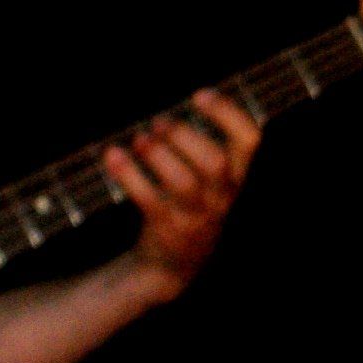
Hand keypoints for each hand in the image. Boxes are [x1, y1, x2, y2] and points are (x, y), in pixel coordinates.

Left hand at [100, 88, 261, 298]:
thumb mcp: (208, 185)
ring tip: (139, 140)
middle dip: (185, 136)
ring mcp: (195, 217)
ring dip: (158, 154)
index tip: (200, 95)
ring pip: (184, 182)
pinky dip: (128, 174)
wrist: (171, 268)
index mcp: (235, 180)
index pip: (250, 142)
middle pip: (215, 162)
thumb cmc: (188, 211)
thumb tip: (170, 112)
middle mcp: (221, 199)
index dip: (229, 114)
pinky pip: (149, 199)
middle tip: (158, 123)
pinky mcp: (166, 229)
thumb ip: (201, 149)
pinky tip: (112, 156)